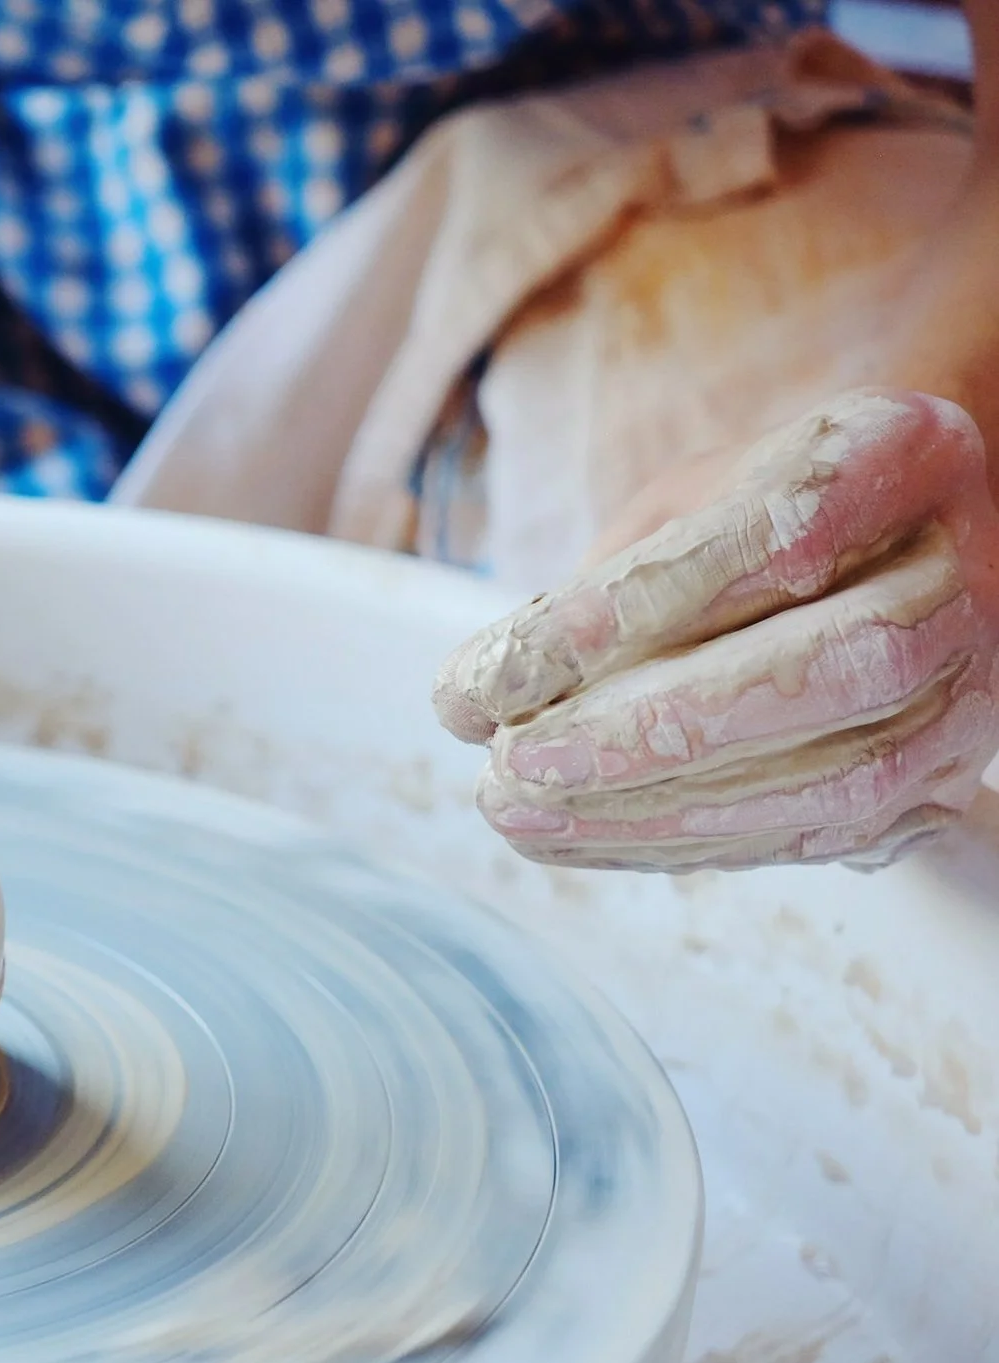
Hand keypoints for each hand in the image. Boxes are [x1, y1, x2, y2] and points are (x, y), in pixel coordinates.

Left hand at [434, 390, 998, 869]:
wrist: (900, 540)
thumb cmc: (765, 504)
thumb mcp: (686, 495)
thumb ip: (599, 580)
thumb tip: (479, 698)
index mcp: (896, 454)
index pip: (761, 539)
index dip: (608, 620)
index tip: (481, 677)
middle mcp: (964, 569)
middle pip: (825, 667)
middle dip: (645, 732)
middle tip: (510, 762)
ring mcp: (976, 680)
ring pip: (838, 776)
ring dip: (656, 810)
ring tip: (521, 811)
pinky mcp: (950, 773)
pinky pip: (826, 833)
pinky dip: (686, 842)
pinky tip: (581, 835)